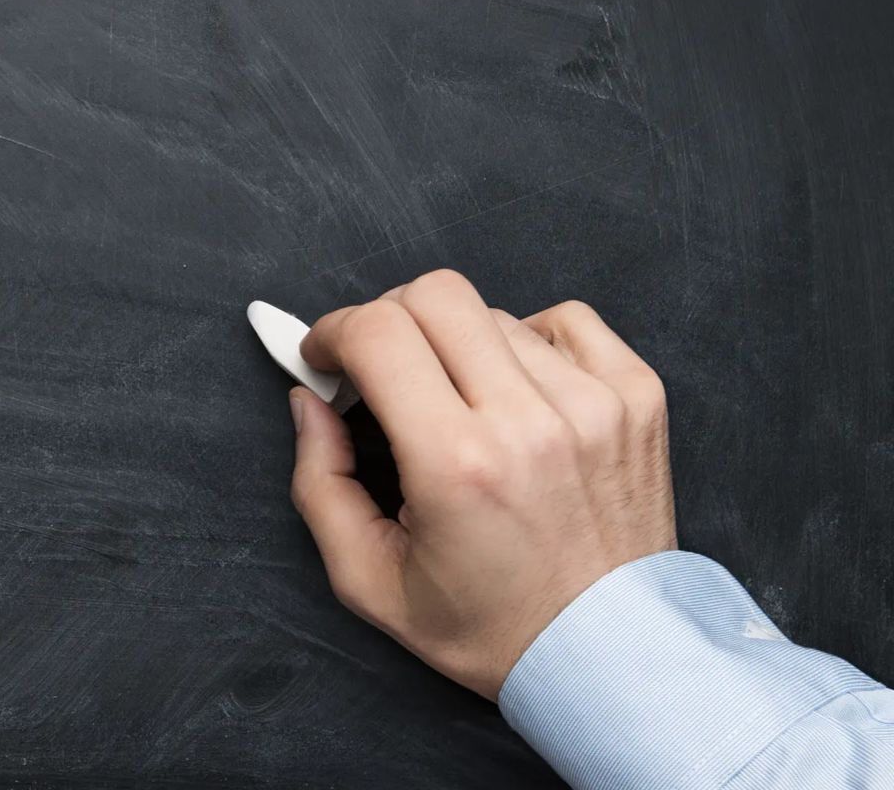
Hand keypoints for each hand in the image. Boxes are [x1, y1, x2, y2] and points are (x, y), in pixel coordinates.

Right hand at [288, 269, 675, 700]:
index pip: (379, 333)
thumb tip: (310, 399)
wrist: (611, 653)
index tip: (328, 355)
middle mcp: (530, 421)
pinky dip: (529, 338)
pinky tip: (521, 388)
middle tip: (384, 364)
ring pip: (494, 312)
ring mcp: (594, 400)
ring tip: (464, 402)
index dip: (334, 330)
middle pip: (436, 294)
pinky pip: (564, 319)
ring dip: (458, 343)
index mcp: (456, 464)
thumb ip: (321, 483)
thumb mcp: (373, 582)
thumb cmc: (492, 626)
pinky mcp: (637, 394)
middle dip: (389, 317)